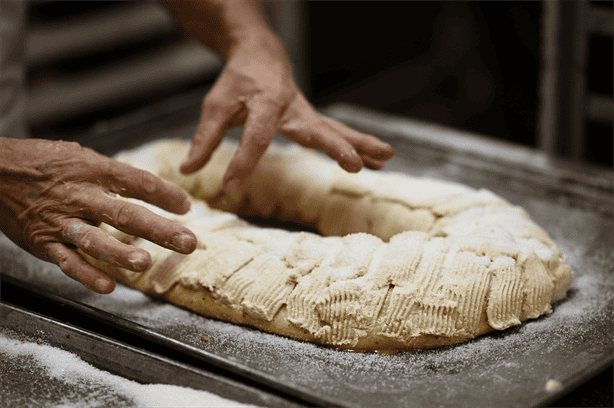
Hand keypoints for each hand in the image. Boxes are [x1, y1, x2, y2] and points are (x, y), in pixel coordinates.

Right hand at [0, 138, 196, 293]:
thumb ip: (118, 177)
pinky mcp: (44, 242)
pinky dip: (88, 276)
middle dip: (159, 229)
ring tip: (144, 262)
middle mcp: (79, 195)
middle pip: (124, 212)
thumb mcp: (83, 158)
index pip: (137, 181)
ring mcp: (61, 221)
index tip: (186, 206)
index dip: (164, 194)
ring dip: (121, 253)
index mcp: (93, 170)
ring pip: (94, 240)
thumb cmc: (46, 164)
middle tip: (187, 241)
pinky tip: (108, 286)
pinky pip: (68, 262)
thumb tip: (160, 193)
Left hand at [179, 35, 394, 192]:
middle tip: (353, 164)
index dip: (243, 161)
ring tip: (386, 158)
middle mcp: (292, 108)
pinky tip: (377, 163)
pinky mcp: (313, 119)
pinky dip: (357, 146)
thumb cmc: (236, 80)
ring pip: (336, 130)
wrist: (260, 54)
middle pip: (316, 130)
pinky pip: (336, 133)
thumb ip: (205, 138)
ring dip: (361, 145)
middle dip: (335, 148)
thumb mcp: (215, 105)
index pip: (256, 137)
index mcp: (265, 103)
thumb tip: (189, 171)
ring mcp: (307, 113)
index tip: (230, 186)